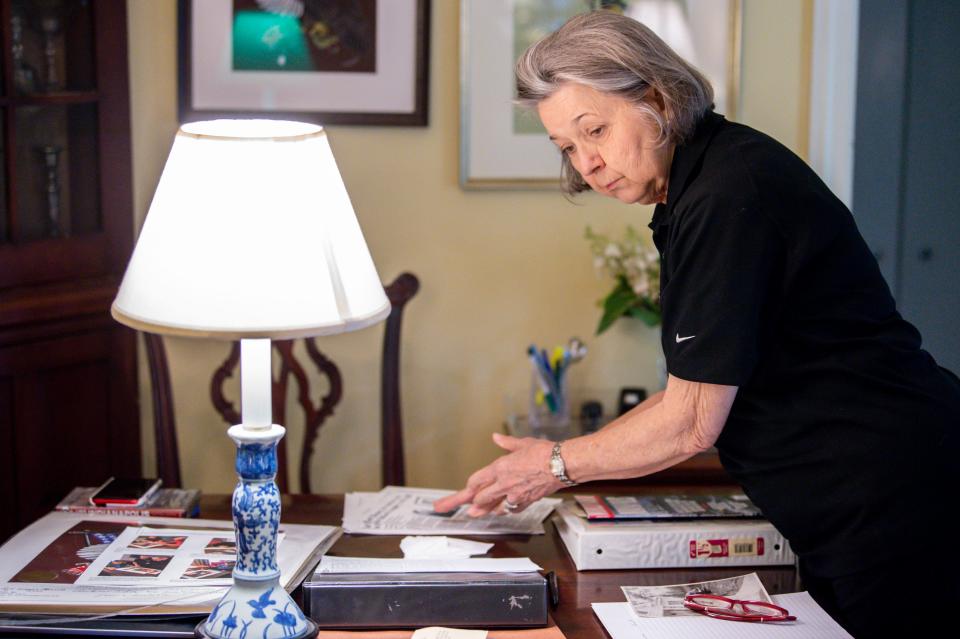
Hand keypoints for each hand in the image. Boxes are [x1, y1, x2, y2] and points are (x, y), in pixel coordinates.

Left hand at [433, 432, 562, 515]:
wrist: (562, 465)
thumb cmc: (545, 453)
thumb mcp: (522, 444)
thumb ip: (507, 443)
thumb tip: (497, 437)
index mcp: (501, 468)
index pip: (476, 481)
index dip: (468, 488)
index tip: (463, 490)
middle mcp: (504, 483)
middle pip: (479, 498)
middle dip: (464, 503)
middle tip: (446, 506)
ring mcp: (514, 495)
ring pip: (492, 507)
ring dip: (483, 510)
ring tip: (473, 513)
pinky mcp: (526, 502)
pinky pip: (510, 510)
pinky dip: (503, 510)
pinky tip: (500, 510)